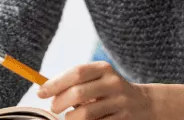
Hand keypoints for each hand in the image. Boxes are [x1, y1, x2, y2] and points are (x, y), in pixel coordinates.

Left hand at [36, 61, 154, 119]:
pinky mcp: (123, 119)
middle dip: (59, 103)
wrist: (144, 103)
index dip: (55, 83)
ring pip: (85, 113)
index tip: (40, 93)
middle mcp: (113, 83)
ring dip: (70, 118)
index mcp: (103, 69)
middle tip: (54, 108)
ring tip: (68, 117)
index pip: (76, 73)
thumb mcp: (97, 79)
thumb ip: (74, 82)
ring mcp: (120, 102)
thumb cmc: (109, 91)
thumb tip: (44, 90)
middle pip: (78, 93)